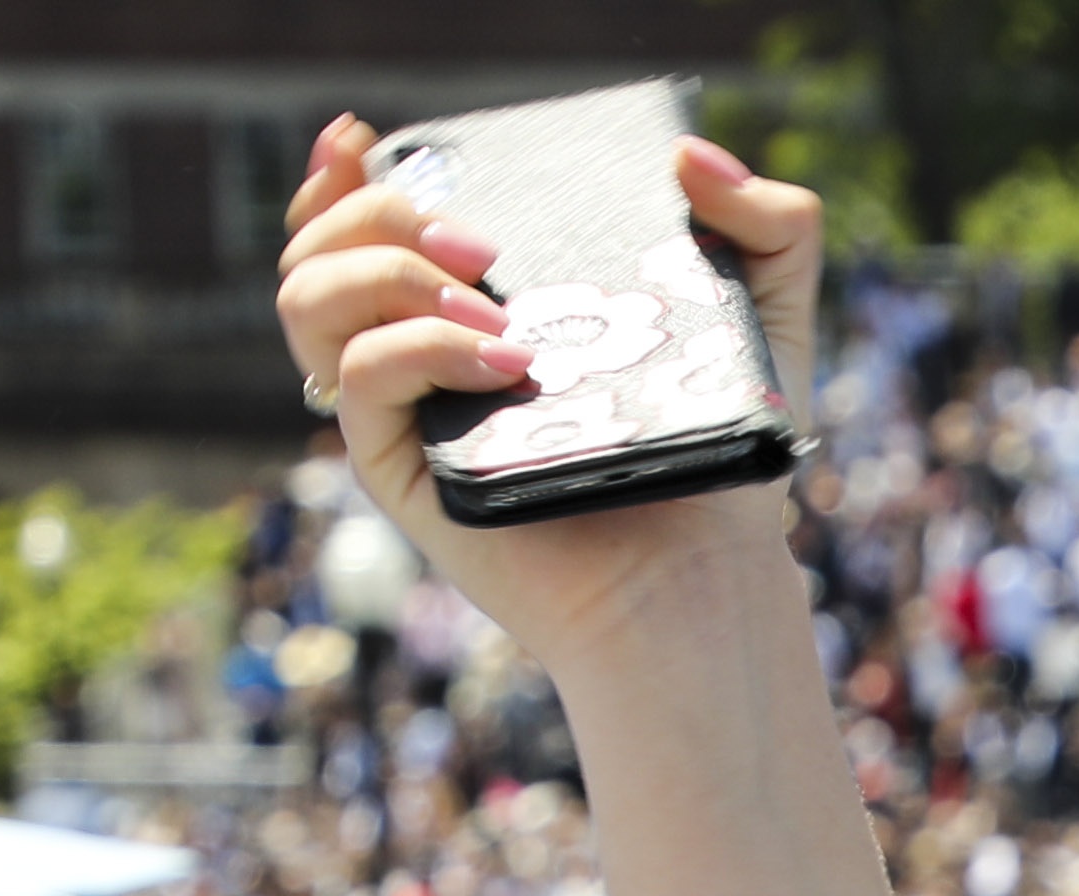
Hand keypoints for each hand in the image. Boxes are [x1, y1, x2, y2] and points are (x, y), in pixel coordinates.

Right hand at [272, 115, 827, 693]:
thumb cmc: (722, 453)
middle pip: (319, 243)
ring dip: (383, 270)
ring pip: (308, 298)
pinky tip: (504, 360)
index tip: (369, 138)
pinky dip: (417, 346)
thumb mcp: (765, 317)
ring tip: (492, 304)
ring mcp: (404, 411)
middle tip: (482, 245)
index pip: (360, 223)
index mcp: (468, 302)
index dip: (344, 172)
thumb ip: (770, 220)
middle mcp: (419, 352)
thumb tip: (689, 155)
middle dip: (380, 208)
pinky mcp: (402, 471)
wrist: (713, 574)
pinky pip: (352, 376)